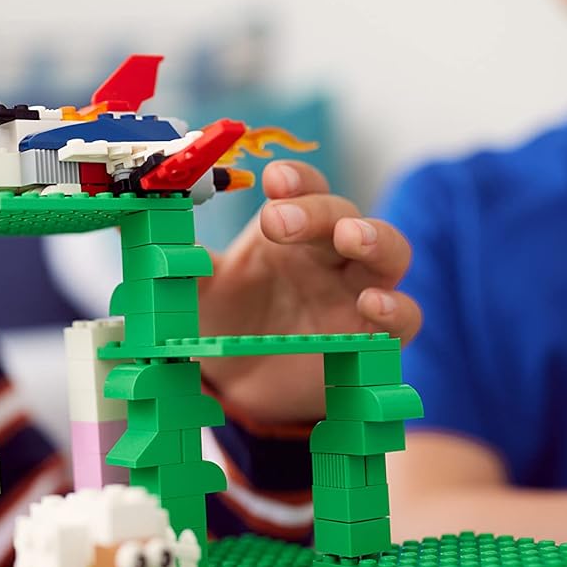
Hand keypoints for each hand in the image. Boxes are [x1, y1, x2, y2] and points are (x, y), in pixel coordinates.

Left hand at [196, 160, 421, 424]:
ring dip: (375, 239)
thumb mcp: (199, 295)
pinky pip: (404, 316)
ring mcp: (358, 293)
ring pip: (390, 252)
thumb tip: (162, 241)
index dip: (294, 180)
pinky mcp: (376, 338)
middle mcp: (330, 255)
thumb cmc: (228, 323)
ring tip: (351, 237)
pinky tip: (373, 305)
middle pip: (343, 214)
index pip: (303, 190)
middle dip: (316, 211)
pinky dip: (395, 308)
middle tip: (278, 221)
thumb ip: (187, 267)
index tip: (271, 180)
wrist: (243, 386)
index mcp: (290, 231)